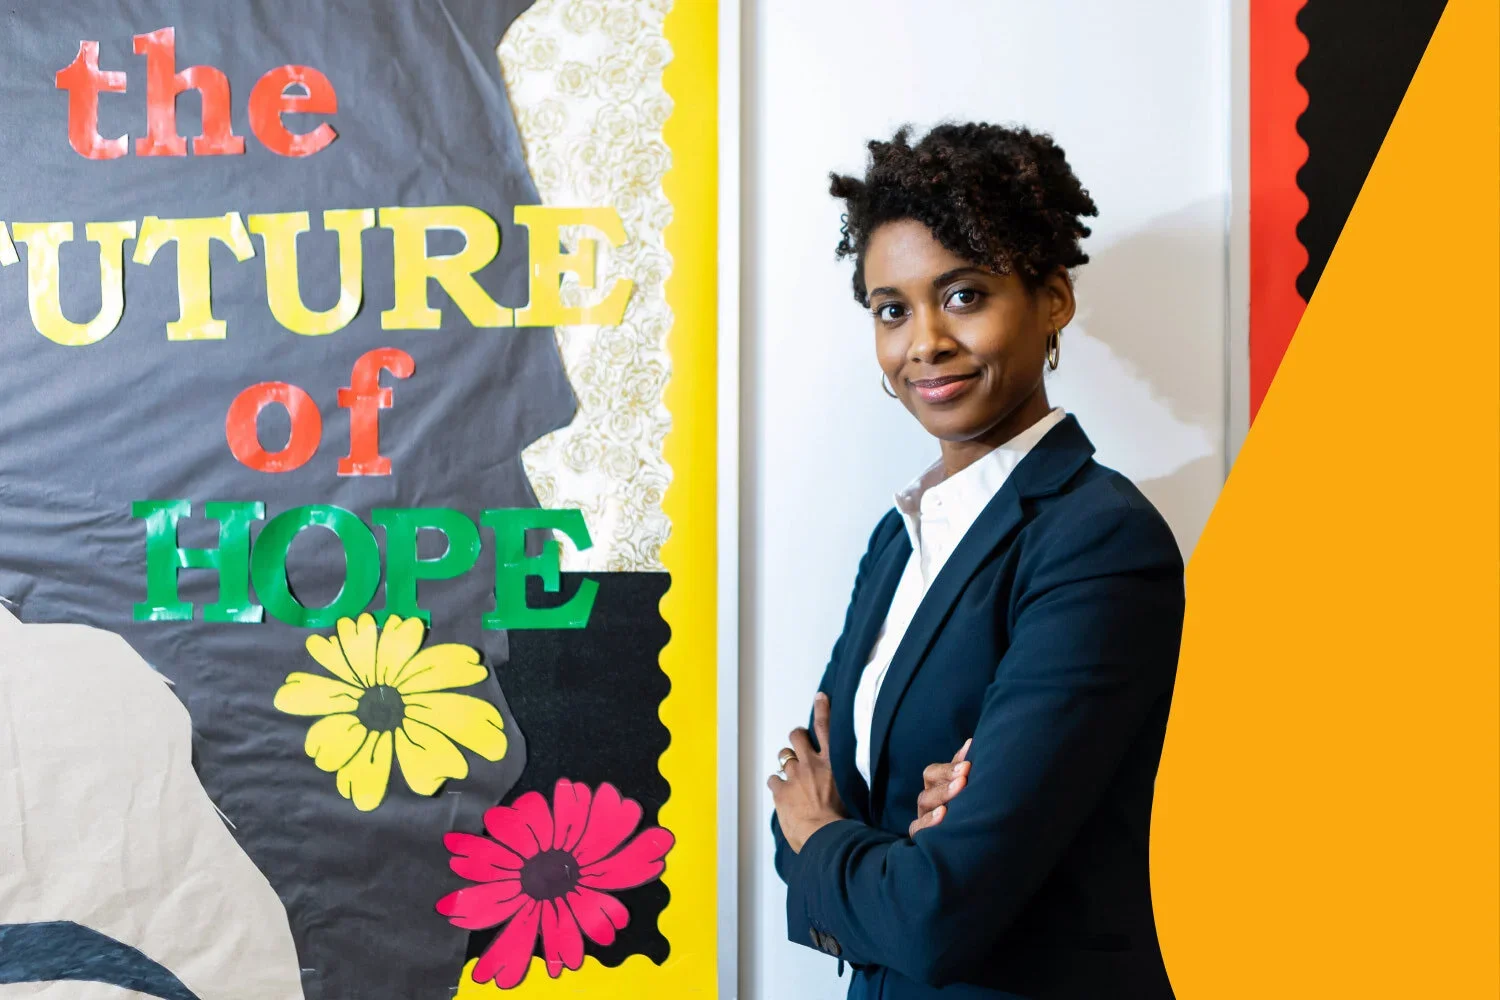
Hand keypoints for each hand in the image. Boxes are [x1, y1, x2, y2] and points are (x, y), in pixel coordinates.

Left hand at [768, 692, 847, 851]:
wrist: (827, 835)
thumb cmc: (843, 820)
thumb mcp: (851, 793)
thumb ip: (842, 780)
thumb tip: (840, 780)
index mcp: (832, 764)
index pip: (826, 728)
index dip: (822, 709)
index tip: (820, 696)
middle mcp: (812, 764)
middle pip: (798, 736)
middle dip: (796, 736)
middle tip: (798, 743)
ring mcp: (794, 775)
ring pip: (783, 755)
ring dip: (786, 762)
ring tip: (791, 775)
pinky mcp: (780, 789)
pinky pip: (773, 779)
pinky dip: (777, 784)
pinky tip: (782, 794)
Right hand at [908, 738, 971, 837]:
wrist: (973, 844)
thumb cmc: (969, 808)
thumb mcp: (966, 785)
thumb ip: (964, 766)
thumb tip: (971, 743)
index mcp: (936, 786)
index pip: (934, 772)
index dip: (948, 768)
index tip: (968, 766)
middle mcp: (928, 800)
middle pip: (929, 784)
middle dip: (946, 780)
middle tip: (964, 777)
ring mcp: (923, 817)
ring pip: (925, 802)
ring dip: (942, 796)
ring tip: (959, 790)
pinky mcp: (922, 836)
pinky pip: (917, 828)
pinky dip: (928, 822)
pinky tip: (943, 814)